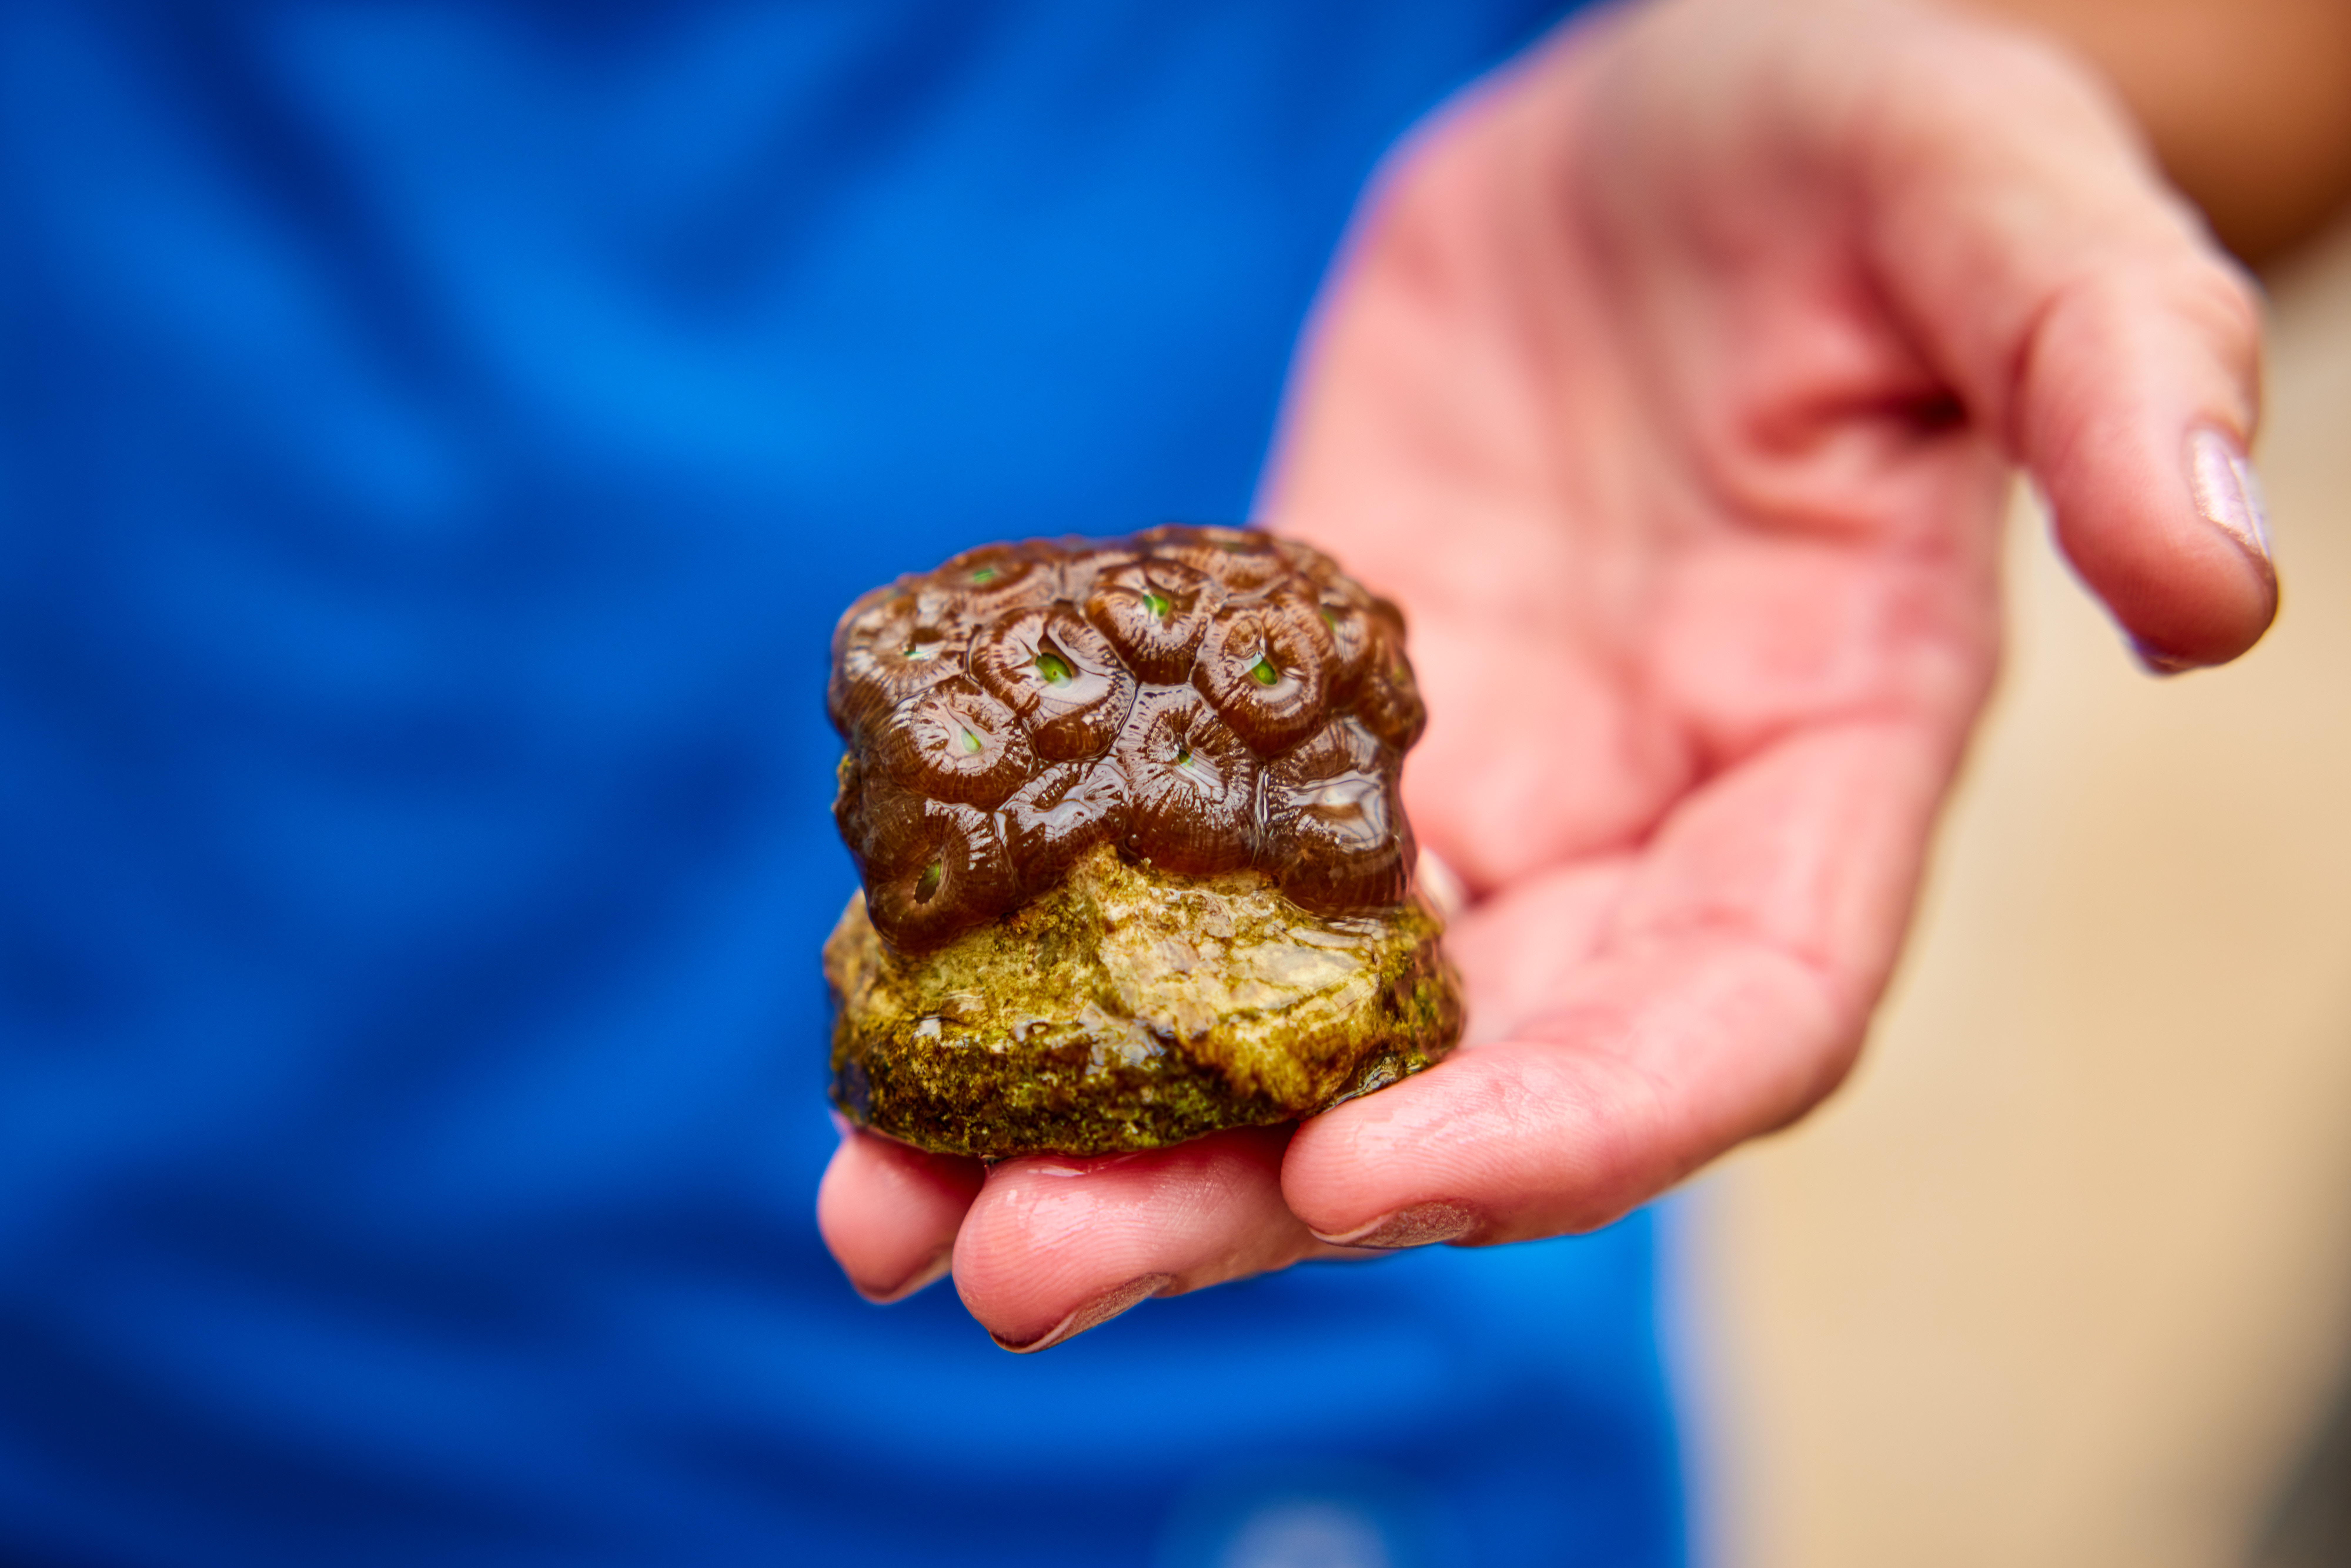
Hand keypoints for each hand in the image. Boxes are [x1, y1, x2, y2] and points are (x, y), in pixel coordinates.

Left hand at [818, 0, 2273, 1349]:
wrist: (1681, 122)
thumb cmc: (1875, 149)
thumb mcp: (2003, 204)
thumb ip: (2113, 374)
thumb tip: (2218, 580)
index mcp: (1811, 772)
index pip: (1718, 1026)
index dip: (1563, 1125)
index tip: (1370, 1173)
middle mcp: (1622, 830)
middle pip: (1446, 1082)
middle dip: (1242, 1192)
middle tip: (1014, 1271)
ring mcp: (1452, 785)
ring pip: (1270, 1020)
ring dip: (1086, 1126)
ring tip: (876, 1217)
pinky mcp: (1301, 709)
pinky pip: (1161, 865)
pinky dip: (1025, 952)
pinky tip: (874, 1016)